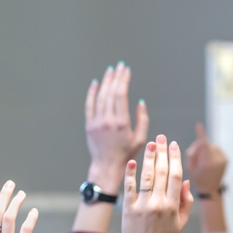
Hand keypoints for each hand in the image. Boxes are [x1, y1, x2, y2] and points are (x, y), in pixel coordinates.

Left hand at [85, 62, 148, 191]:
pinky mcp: (89, 126)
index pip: (121, 95)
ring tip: (110, 71)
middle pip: (110, 93)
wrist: (107, 166)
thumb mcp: (140, 138)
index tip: (127, 70)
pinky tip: (95, 84)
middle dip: (116, 77)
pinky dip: (92, 93)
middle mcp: (107, 120)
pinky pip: (89, 105)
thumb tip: (140, 102)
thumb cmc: (127, 154)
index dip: (123, 80)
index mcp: (121, 123)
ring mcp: (96, 122)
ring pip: (100, 97)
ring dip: (105, 82)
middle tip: (119, 66)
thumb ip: (143, 119)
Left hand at [121, 136, 192, 232]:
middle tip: (161, 138)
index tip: (173, 145)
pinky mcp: (128, 209)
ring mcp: (142, 206)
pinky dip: (130, 174)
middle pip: (162, 173)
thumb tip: (185, 179)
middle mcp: (159, 204)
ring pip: (147, 177)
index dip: (175, 158)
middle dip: (162, 152)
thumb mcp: (181, 222)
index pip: (176, 176)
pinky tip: (132, 162)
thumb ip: (186, 201)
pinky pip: (129, 188)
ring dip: (149, 158)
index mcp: (173, 206)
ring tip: (150, 144)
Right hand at [186, 123, 227, 194]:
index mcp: (208, 163)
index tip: (199, 126)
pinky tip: (207, 161)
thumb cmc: (197, 178)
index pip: (204, 145)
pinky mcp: (226, 159)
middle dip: (199, 148)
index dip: (201, 135)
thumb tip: (199, 143)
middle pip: (206, 145)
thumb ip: (192, 154)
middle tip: (193, 155)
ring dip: (205, 150)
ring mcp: (223, 159)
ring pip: (211, 147)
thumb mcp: (190, 167)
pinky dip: (210, 152)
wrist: (210, 189)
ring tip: (201, 160)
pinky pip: (215, 150)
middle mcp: (218, 160)